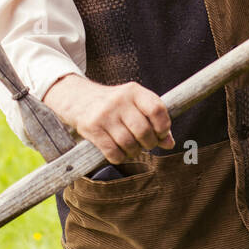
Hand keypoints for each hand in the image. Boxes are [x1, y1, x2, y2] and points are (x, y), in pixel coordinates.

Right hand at [42, 74, 174, 164]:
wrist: (78, 99)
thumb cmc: (114, 105)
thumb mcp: (134, 104)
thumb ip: (154, 120)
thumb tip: (170, 143)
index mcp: (134, 91)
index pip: (157, 110)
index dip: (163, 127)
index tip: (161, 134)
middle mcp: (119, 100)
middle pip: (144, 130)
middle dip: (149, 143)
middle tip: (146, 144)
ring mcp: (105, 114)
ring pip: (129, 143)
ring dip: (134, 152)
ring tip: (132, 149)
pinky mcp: (92, 128)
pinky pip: (113, 152)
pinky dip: (120, 157)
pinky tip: (119, 153)